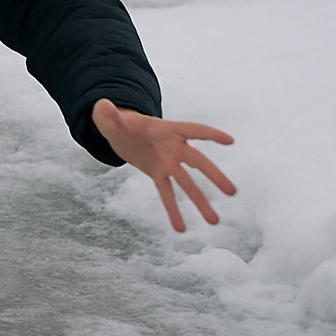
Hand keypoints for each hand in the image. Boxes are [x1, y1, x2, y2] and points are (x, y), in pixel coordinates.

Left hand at [91, 98, 235, 231]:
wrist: (121, 133)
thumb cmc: (120, 121)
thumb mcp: (111, 116)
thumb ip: (108, 114)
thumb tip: (103, 106)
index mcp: (166, 129)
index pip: (193, 129)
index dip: (210, 134)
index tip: (229, 141)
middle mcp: (173, 147)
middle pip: (197, 161)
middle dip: (214, 175)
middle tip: (233, 192)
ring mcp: (167, 162)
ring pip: (186, 183)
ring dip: (200, 201)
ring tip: (214, 221)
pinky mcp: (158, 174)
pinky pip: (167, 194)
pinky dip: (173, 211)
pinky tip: (181, 229)